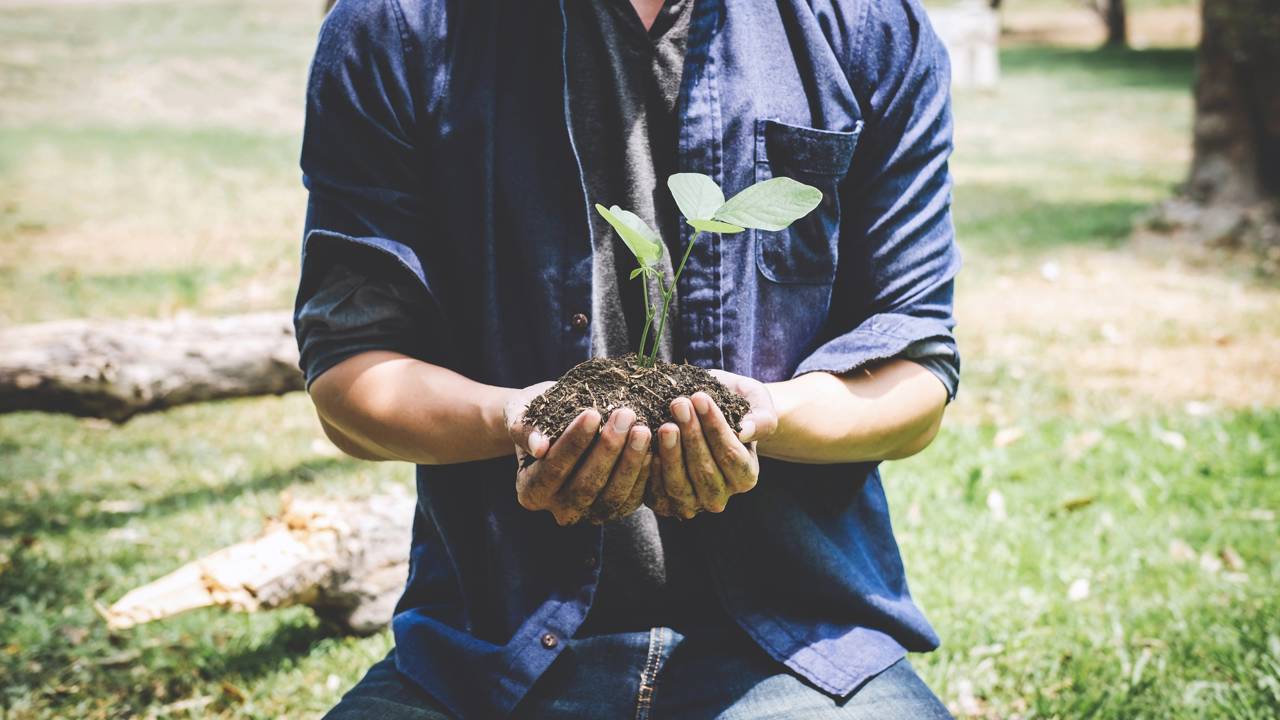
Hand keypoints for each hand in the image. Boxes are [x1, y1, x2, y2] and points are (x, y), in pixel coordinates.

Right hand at [505, 384, 652, 525]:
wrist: (553, 427)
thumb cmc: (536, 416)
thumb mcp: (521, 414)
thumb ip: (524, 429)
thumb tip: (538, 447)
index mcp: (530, 492)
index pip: (553, 469)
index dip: (573, 443)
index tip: (592, 413)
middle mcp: (558, 510)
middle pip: (586, 486)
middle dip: (608, 449)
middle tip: (625, 415)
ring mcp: (588, 514)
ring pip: (613, 495)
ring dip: (631, 462)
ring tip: (643, 428)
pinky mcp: (614, 510)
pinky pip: (632, 499)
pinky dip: (645, 475)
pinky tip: (654, 448)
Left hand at [646, 370, 777, 518]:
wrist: (708, 415)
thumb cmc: (736, 406)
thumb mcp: (757, 403)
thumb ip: (762, 418)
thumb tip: (746, 431)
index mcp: (745, 477)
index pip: (730, 455)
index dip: (714, 427)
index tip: (700, 397)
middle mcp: (720, 497)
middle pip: (705, 472)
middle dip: (691, 435)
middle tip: (678, 404)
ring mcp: (692, 503)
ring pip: (680, 484)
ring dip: (670, 453)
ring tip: (665, 423)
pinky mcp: (665, 503)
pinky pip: (656, 493)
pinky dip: (650, 471)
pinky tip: (646, 445)